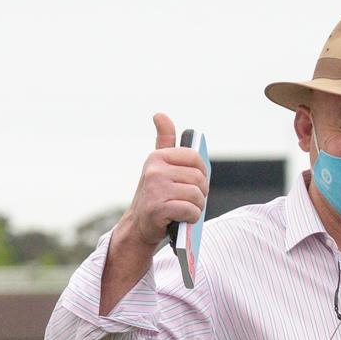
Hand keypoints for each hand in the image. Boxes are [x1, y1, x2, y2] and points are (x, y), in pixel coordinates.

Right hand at [118, 113, 209, 248]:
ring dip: (196, 207)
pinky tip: (181, 219)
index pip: (196, 159)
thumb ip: (164, 141)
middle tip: (187, 199)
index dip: (201, 174)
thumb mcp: (159, 165)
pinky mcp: (158, 208)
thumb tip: (160, 114)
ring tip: (182, 209)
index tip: (191, 182)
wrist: (139, 225)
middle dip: (200, 193)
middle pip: (199, 179)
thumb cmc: (157, 194)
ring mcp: (155, 188)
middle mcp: (155, 170)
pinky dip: (191, 218)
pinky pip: (191, 210)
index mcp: (158, 157)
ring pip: (197, 195)